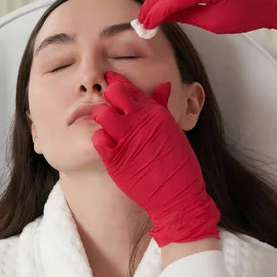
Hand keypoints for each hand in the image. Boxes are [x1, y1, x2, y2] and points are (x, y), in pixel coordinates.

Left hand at [91, 72, 219, 246]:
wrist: (178, 196)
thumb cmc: (179, 164)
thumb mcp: (173, 129)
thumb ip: (162, 106)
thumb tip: (163, 85)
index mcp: (155, 113)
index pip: (130, 87)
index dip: (117, 81)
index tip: (111, 80)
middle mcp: (141, 122)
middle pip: (114, 93)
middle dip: (109, 97)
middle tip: (111, 108)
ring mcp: (127, 140)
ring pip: (101, 113)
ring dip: (101, 117)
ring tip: (106, 127)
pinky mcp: (115, 159)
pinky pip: (97, 139)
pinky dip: (99, 140)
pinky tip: (106, 145)